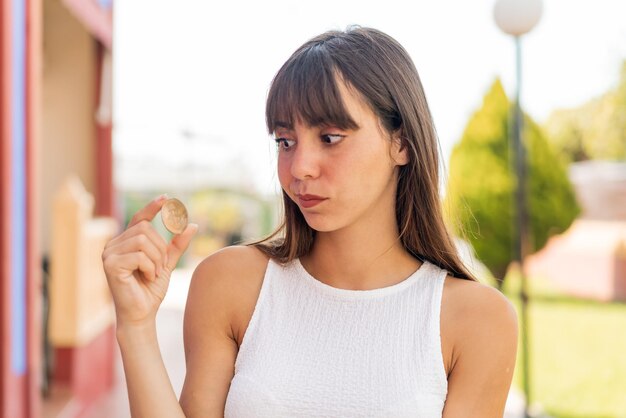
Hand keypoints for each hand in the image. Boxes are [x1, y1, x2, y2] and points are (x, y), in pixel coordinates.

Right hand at [102, 195, 197, 326]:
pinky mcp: (110, 265)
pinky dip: (150, 267)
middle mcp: (113, 245)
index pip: (139, 219)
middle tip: (160, 268)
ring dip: (156, 259)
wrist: (142, 315)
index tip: (167, 198)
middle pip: (145, 229)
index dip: (152, 208)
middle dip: (160, 248)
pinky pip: (139, 255)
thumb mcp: (167, 263)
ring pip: (143, 241)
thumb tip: (192, 225)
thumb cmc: (150, 290)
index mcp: (124, 243)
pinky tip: (147, 277)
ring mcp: (108, 254)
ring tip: (153, 273)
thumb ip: (177, 245)